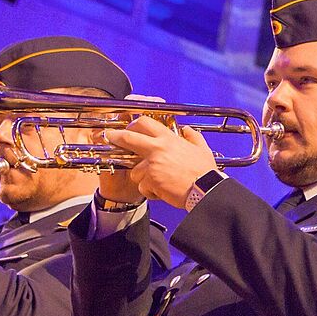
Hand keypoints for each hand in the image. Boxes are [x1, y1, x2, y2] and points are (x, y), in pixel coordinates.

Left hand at [102, 115, 217, 208]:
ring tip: (160, 182)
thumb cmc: (204, 171)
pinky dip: (151, 191)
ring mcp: (152, 165)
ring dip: (144, 178)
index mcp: (169, 139)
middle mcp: (158, 149)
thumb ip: (193, 136)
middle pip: (129, 139)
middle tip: (111, 137)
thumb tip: (187, 130)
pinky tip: (164, 191)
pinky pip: (144, 187)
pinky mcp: (150, 181)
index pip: (146, 124)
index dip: (133, 124)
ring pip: (135, 171)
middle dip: (117, 137)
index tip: (128, 128)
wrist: (205, 189)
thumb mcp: (202, 148)